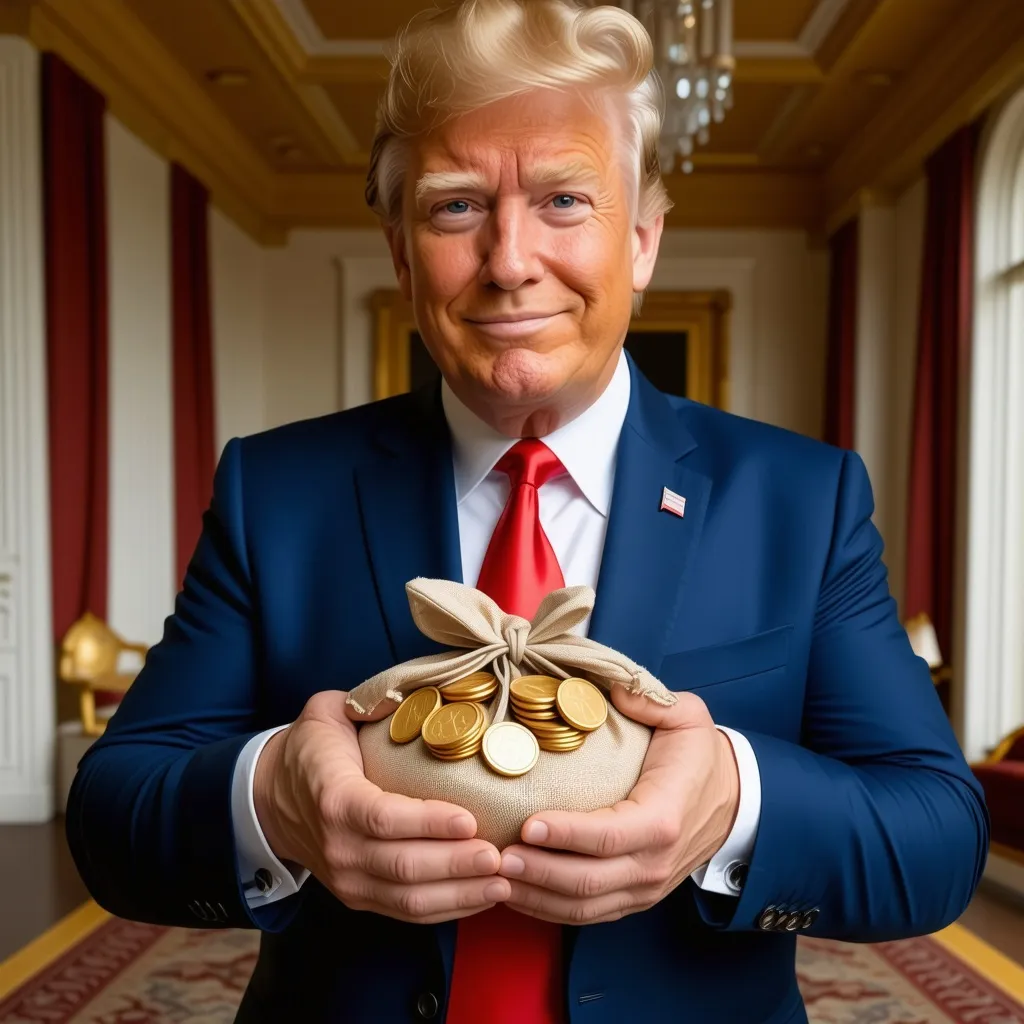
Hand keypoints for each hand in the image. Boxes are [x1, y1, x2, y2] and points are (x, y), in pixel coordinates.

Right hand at [253, 690, 510, 923]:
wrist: (271, 797)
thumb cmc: (311, 750)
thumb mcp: (327, 712)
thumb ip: (366, 700)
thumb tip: (408, 693)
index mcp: (333, 799)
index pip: (383, 817)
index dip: (427, 823)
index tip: (469, 818)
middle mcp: (338, 847)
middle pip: (403, 866)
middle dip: (456, 864)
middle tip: (499, 855)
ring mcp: (347, 879)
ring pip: (408, 898)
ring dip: (459, 894)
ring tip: (501, 881)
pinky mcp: (359, 897)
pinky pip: (405, 912)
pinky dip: (446, 909)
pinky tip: (480, 896)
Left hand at [497, 688, 739, 925]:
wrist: (733, 800)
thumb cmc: (700, 757)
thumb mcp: (688, 715)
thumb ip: (650, 700)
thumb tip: (613, 689)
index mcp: (663, 818)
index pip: (608, 835)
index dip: (565, 834)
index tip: (527, 824)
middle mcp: (653, 862)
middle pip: (588, 880)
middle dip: (538, 871)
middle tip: (496, 856)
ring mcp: (644, 886)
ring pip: (584, 906)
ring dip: (536, 896)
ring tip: (496, 877)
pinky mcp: (634, 897)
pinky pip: (588, 914)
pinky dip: (549, 910)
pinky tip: (518, 892)